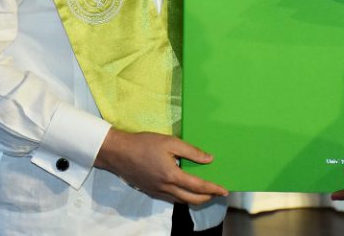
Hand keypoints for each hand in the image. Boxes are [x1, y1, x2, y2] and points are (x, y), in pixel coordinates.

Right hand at [95, 128, 227, 204]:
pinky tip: (185, 189)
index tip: (224, 190)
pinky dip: (182, 197)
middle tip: (217, 193)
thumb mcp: (170, 142)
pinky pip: (170, 199)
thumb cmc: (144, 144)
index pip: (198, 186)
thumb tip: (209, 159)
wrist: (118, 152)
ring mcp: (157, 192)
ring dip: (195, 199)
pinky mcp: (150, 191)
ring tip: (204, 192)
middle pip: (191, 199)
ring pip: (181, 201)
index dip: (213, 189)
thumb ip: (191, 151)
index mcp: (172, 175)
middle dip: (207, 198)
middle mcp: (165, 188)